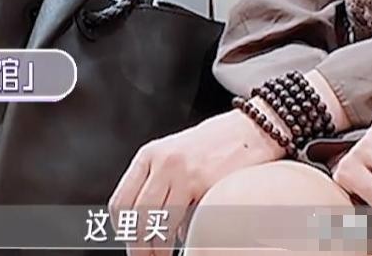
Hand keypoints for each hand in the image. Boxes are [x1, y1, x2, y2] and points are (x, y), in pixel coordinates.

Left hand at [109, 109, 287, 253]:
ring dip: (158, 248)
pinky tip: (189, 241)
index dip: (121, 229)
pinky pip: (189, 219)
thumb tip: (150, 225)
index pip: (121, 200)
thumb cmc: (214, 144)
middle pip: (136, 215)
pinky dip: (186, 237)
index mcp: (149, 154)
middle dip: (138, 245)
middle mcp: (163, 162)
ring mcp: (185, 173)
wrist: (250, 129)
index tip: (129, 242)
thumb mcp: (176, 155)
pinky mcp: (208, 184)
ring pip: (158, 222)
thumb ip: (159, 183)